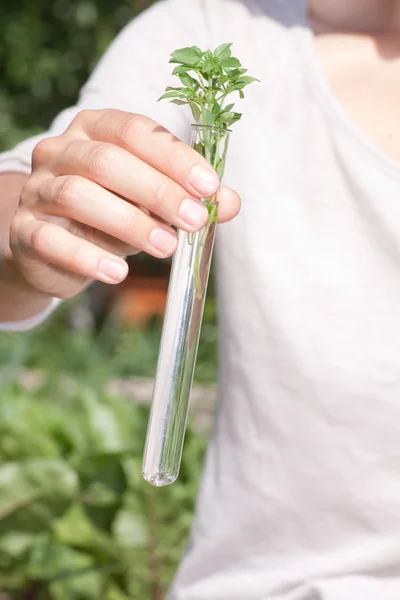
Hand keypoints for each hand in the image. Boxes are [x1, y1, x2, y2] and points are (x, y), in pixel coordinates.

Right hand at [10, 109, 240, 298]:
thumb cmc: (109, 216)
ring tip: (167, 247)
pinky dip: (87, 258)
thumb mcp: (151, 204)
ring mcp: (37, 189)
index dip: (173, 156)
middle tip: (195, 221)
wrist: (55, 249)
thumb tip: (230, 202)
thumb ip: (188, 198)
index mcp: (94, 130)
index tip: (209, 186)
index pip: (133, 130)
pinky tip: (118, 273)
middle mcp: (60, 151)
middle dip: (158, 191)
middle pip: (106, 161)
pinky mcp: (23, 231)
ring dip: (128, 222)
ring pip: (77, 195)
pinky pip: (50, 239)